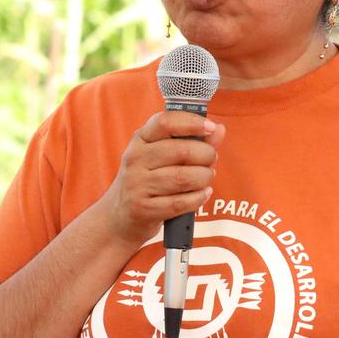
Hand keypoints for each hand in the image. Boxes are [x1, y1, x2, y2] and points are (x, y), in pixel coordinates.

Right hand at [99, 110, 225, 247]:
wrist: (119, 215)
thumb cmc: (149, 179)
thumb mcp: (163, 155)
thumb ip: (193, 141)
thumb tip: (219, 129)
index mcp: (140, 139)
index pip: (165, 122)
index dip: (192, 122)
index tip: (211, 127)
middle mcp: (135, 159)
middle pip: (181, 151)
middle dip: (206, 155)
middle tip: (211, 160)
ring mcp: (137, 184)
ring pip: (184, 177)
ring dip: (204, 177)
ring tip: (206, 178)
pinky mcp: (143, 208)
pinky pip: (180, 202)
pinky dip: (198, 198)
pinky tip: (203, 194)